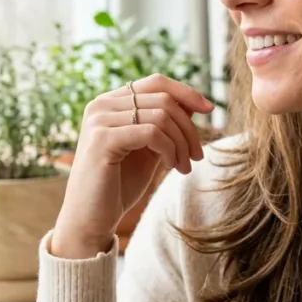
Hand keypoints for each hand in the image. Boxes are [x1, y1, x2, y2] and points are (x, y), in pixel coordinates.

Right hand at [50, 74, 214, 258]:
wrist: (92, 218)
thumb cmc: (120, 184)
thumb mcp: (150, 148)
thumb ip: (165, 125)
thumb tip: (193, 105)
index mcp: (111, 102)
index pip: (157, 82)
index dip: (187, 92)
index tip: (209, 109)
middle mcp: (101, 104)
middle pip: (164, 99)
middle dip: (189, 128)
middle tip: (197, 156)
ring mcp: (100, 120)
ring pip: (161, 115)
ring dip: (181, 144)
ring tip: (184, 167)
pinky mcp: (102, 139)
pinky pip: (152, 133)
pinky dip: (170, 150)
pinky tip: (171, 168)